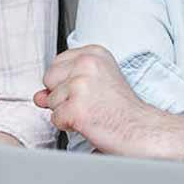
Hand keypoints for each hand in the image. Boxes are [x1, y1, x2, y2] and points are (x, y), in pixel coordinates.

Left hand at [33, 45, 158, 154]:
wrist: (143, 130)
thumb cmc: (123, 109)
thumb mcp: (96, 85)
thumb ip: (64, 84)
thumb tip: (39, 96)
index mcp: (93, 53)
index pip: (56, 64)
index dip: (65, 82)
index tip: (87, 91)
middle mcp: (86, 64)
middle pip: (49, 79)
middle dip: (62, 95)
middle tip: (90, 103)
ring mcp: (80, 85)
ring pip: (51, 101)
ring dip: (67, 112)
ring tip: (93, 112)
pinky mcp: (76, 108)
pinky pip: (56, 119)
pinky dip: (69, 126)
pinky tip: (89, 123)